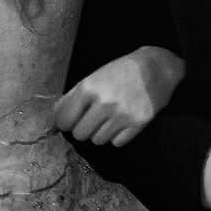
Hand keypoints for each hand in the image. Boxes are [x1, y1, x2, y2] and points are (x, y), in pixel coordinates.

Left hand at [56, 47, 184, 146]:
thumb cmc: (119, 72)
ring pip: (98, 140)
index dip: (64, 122)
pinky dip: (116, 136)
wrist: (155, 68)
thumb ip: (71, 97)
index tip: (69, 121)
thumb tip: (55, 117)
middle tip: (90, 119)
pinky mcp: (138, 124)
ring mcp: (122, 115)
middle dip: (82, 128)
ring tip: (107, 119)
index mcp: (88, 88)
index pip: (64, 120)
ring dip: (100, 133)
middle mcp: (104, 103)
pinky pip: (117, 143)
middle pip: (80, 134)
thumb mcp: (92, 77)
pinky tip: (120, 123)